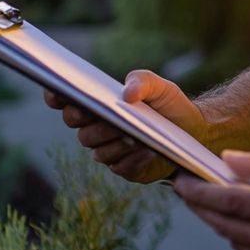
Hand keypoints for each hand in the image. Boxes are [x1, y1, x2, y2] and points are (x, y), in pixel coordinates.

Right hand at [44, 70, 206, 183]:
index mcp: (99, 105)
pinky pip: (121, 166)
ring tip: (134, 136)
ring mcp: (110, 151)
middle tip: (107, 115)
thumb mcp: (160, 87)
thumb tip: (127, 93)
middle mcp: (98, 129)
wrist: (193, 132)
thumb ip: (143, 81)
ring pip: (99, 150)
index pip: (66, 101)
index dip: (56, 96)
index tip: (58, 91)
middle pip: (79, 128)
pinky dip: (135, 158)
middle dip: (91, 121)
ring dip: (114, 142)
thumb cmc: (169, 106)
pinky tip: (148, 151)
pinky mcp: (126, 169)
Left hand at [174, 150, 249, 249]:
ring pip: (239, 244)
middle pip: (225, 226)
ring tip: (214, 207)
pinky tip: (245, 227)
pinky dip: (246, 241)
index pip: (227, 202)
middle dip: (202, 209)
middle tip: (189, 193)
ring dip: (222, 225)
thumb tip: (227, 161)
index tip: (181, 183)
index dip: (198, 193)